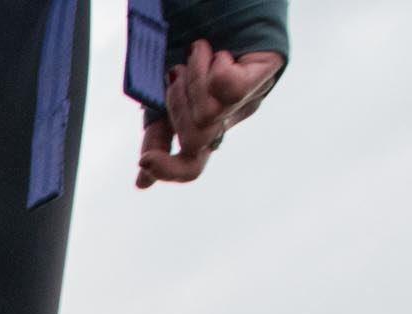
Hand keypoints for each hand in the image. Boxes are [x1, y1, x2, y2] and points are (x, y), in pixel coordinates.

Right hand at [135, 39, 283, 187]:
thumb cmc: (189, 33)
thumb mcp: (163, 91)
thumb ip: (157, 130)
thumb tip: (144, 183)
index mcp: (200, 119)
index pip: (191, 165)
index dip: (168, 169)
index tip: (145, 162)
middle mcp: (228, 113)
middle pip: (195, 140)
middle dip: (175, 107)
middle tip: (175, 73)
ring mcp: (250, 94)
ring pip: (208, 115)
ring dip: (193, 80)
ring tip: (198, 51)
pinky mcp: (268, 69)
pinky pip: (231, 91)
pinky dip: (213, 67)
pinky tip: (218, 50)